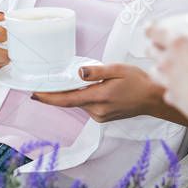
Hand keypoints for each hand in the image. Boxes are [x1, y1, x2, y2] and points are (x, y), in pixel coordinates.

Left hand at [30, 63, 163, 122]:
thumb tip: (79, 72)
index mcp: (99, 97)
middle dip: (59, 93)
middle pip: (70, 101)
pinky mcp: (103, 118)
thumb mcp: (118, 69)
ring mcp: (100, 116)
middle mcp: (97, 110)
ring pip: (79, 103)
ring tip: (79, 82)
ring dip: (75, 94)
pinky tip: (93, 89)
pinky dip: (84, 98)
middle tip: (46, 83)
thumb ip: (97, 71)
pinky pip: (87, 106)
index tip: (34, 94)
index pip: (67, 99)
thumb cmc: (138, 82)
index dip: (48, 98)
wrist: (153, 99)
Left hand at [145, 23, 187, 125]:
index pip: (153, 30)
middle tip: (163, 45)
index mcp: (178, 45)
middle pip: (150, 49)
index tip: (152, 27)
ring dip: (158, 67)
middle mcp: (167, 61)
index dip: (150, 27)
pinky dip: (170, 89)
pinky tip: (180, 88)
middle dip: (154, 46)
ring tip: (168, 67)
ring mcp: (167, 80)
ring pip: (152, 70)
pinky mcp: (171, 96)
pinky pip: (166, 91)